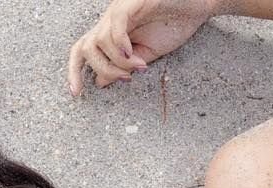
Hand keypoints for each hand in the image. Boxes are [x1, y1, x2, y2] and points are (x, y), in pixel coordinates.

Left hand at [68, 0, 216, 95]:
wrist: (199, 6)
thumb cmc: (174, 26)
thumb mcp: (145, 55)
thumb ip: (122, 67)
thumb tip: (99, 82)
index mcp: (111, 33)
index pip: (81, 49)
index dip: (74, 71)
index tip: (76, 93)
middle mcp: (110, 21)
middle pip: (86, 48)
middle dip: (102, 69)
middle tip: (126, 79)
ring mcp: (120, 10)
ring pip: (99, 40)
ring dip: (117, 61)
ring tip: (140, 65)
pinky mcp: (133, 1)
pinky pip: (116, 22)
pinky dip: (119, 43)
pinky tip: (132, 53)